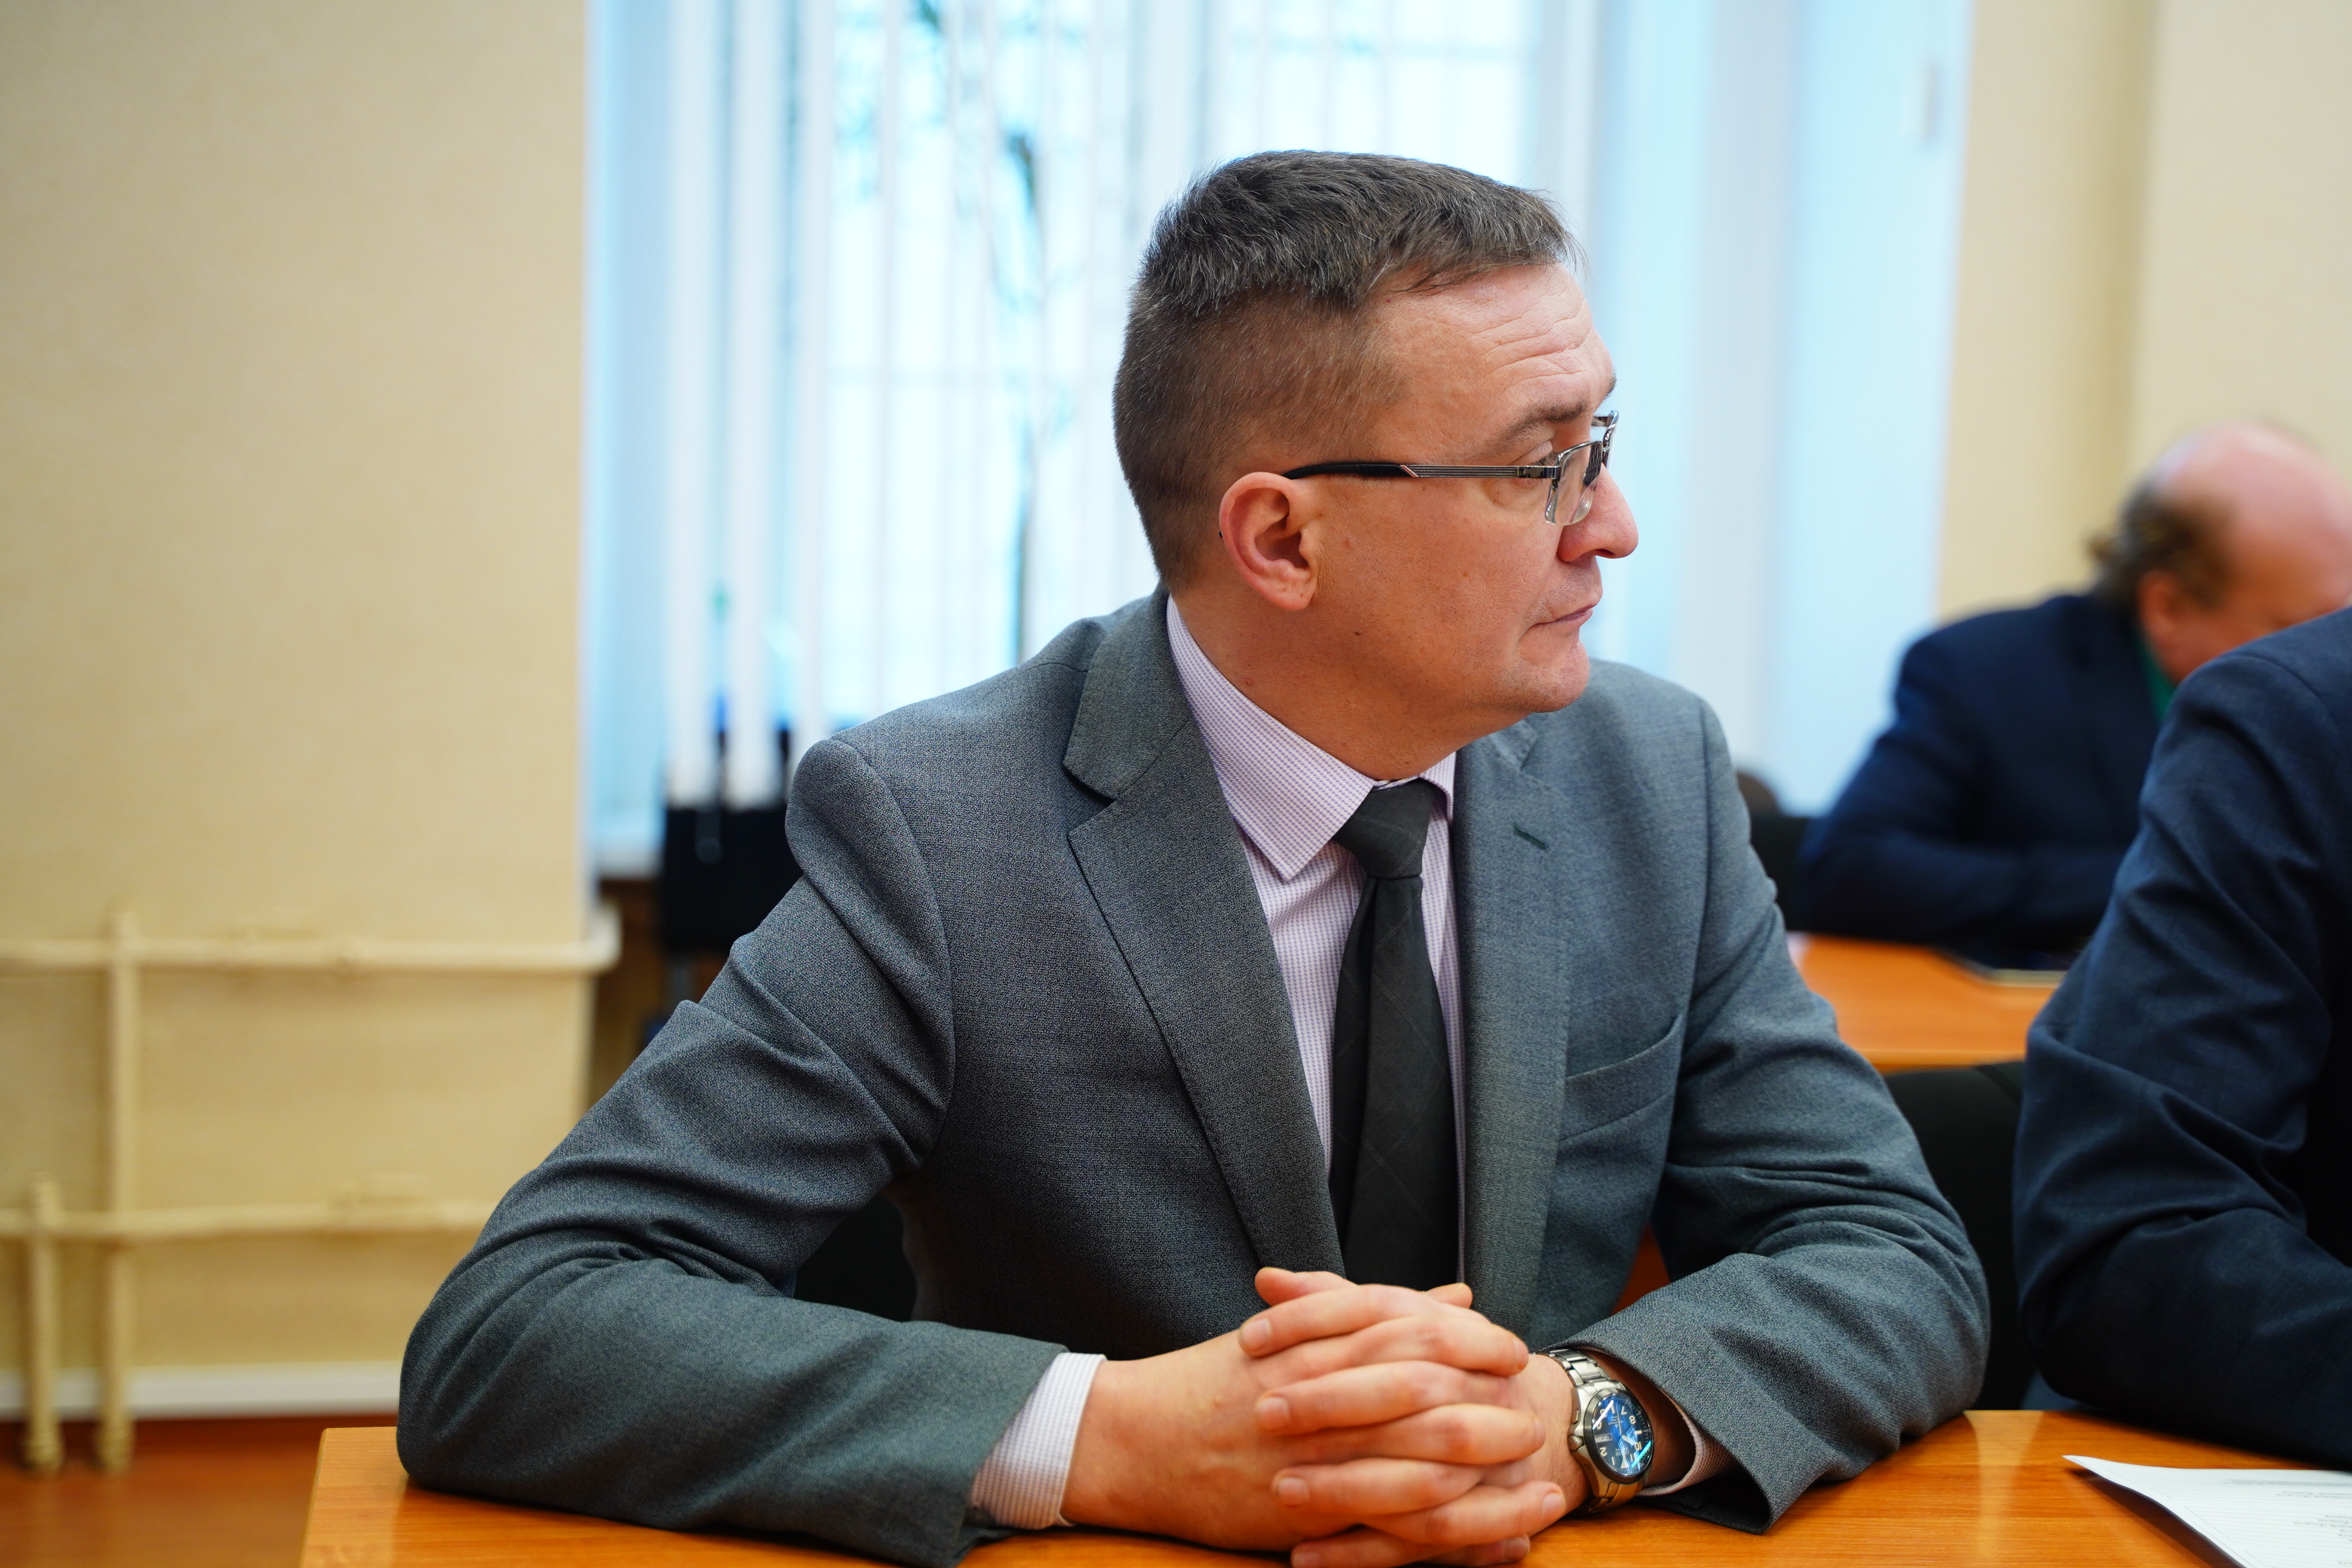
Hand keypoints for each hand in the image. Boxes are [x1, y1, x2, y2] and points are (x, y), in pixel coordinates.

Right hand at [1060, 1270, 1561, 1553]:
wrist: (1130, 1438)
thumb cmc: (1212, 1381)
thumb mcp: (1290, 1332)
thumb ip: (1376, 1311)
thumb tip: (1458, 1295)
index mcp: (1315, 1346)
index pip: (1407, 1333)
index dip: (1467, 1341)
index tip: (1511, 1346)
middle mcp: (1317, 1399)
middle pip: (1423, 1398)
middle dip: (1487, 1405)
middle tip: (1534, 1410)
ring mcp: (1312, 1460)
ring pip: (1415, 1468)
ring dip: (1485, 1477)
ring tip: (1538, 1478)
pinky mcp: (1305, 1516)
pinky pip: (1389, 1532)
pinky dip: (1447, 1537)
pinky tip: (1494, 1542)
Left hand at [1245, 1278, 1578, 1567]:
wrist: (1538, 1425)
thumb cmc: (1442, 1372)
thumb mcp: (1398, 1329)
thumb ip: (1334, 1304)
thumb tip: (1267, 1279)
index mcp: (1454, 1336)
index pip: (1384, 1310)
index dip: (1314, 1318)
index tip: (1250, 1338)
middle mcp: (1479, 1390)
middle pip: (1409, 1389)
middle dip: (1333, 1401)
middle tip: (1264, 1412)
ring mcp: (1489, 1459)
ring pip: (1423, 1477)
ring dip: (1347, 1487)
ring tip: (1280, 1492)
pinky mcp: (1478, 1518)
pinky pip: (1422, 1545)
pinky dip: (1361, 1554)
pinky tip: (1304, 1555)